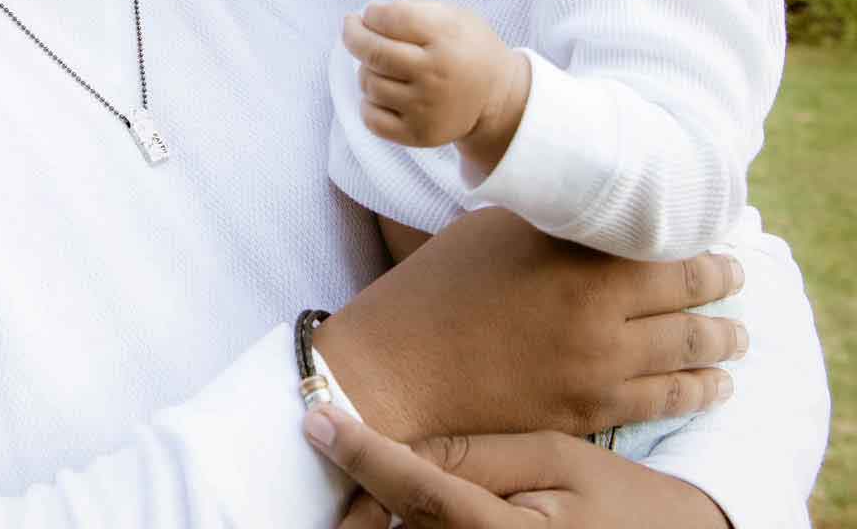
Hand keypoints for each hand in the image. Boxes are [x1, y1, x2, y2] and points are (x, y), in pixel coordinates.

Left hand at [303, 407, 729, 528]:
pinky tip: (402, 511)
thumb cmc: (622, 502)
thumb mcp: (558, 458)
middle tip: (338, 449)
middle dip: (362, 498)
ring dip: (383, 519)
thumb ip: (478, 454)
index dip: (362, 453)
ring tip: (369, 489)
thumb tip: (404, 446)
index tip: (316, 421)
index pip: (418, 491)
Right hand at [314, 208, 745, 443]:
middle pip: (686, 300)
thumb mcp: (492, 231)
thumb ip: (552, 223)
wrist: (399, 369)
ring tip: (737, 338)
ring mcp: (597, 371)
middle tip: (736, 277)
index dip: (696, 240)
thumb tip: (592, 210)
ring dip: (721, 344)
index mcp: (574, 261)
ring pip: (686, 357)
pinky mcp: (586, 413)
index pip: (662, 247)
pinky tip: (710, 385)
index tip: (715, 230)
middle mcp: (598, 316)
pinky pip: (661, 403)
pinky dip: (696, 391)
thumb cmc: (437, 287)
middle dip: (720, 287)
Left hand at [342, 0, 529, 167]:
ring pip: (369, 83)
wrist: (496, 98)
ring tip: (380, 65)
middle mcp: (435, 74)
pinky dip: (368, 103)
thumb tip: (370, 17)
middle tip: (351, 27)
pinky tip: (381, 94)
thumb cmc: (467, 50)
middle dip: (353, 34)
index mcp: (447, 38)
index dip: (373, 13)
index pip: (393, 19)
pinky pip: (371, 118)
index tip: (371, 14)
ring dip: (366, 70)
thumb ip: (416, 10)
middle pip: (374, 52)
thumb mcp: (455, 17)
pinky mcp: (417, 134)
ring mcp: (425, 108)